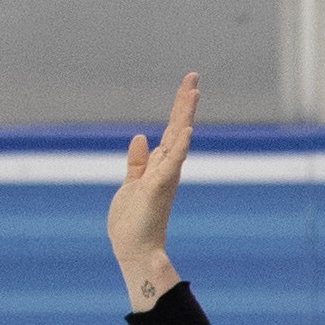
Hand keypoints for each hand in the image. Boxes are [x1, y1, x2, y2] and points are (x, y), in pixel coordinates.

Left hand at [106, 70, 199, 310]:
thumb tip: (140, 137)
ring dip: (185, 115)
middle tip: (193, 75)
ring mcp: (166, 176)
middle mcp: (168, 167)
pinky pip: (172, 163)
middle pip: (178, 127)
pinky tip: (186, 130)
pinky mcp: (160, 187)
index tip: (187, 84)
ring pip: (178, 139)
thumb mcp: (131, 184)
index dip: (179, 107)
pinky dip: (180, 146)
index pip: (172, 130)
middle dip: (184, 101)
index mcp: (160, 166)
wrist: (133, 249)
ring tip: (193, 92)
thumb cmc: (132, 222)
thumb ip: (137, 162)